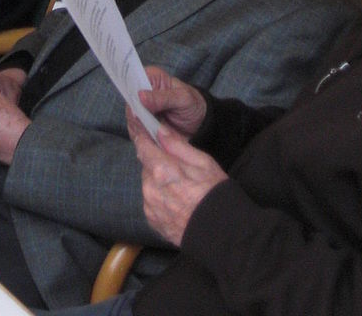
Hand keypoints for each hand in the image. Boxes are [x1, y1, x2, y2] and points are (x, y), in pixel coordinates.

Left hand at [128, 116, 227, 246]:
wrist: (221, 234)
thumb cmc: (215, 194)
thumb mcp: (203, 162)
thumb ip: (177, 145)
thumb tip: (159, 130)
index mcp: (162, 170)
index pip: (143, 146)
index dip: (141, 135)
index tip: (139, 126)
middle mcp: (150, 188)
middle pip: (146, 165)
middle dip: (156, 161)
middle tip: (176, 165)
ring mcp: (150, 207)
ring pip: (148, 183)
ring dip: (157, 180)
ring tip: (180, 186)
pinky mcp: (152, 221)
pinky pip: (151, 201)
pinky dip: (159, 197)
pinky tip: (177, 200)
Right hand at [137, 65, 206, 135]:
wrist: (199, 124)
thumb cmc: (192, 104)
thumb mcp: (182, 98)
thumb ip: (162, 97)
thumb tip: (140, 95)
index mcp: (150, 77)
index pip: (132, 81)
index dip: (131, 94)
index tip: (136, 110)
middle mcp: (142, 92)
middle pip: (130, 103)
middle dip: (136, 116)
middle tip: (148, 126)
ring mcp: (140, 109)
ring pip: (131, 119)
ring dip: (140, 128)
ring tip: (154, 134)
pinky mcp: (142, 125)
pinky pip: (136, 131)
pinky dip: (143, 137)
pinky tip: (152, 139)